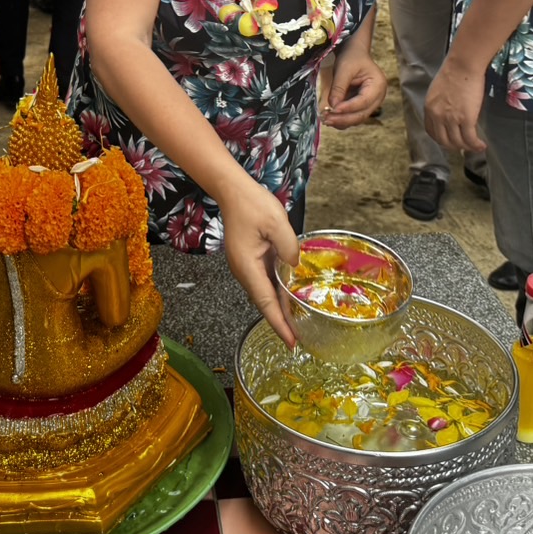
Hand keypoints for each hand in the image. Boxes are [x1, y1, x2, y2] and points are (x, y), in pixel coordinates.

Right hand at [220, 180, 300, 347]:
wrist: (233, 191)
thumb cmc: (252, 204)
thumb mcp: (277, 222)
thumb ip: (289, 247)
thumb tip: (295, 267)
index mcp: (248, 266)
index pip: (266, 301)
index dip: (279, 323)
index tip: (291, 342)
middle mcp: (244, 271)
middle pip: (264, 302)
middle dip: (280, 322)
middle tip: (299, 340)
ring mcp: (246, 266)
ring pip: (265, 293)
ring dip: (280, 308)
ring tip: (298, 324)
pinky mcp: (251, 260)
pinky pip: (265, 281)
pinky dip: (277, 293)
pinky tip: (290, 297)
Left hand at [322, 49, 385, 128]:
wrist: (355, 54)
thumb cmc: (352, 58)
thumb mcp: (344, 68)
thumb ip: (339, 87)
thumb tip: (333, 105)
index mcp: (378, 85)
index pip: (364, 101)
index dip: (348, 107)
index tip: (333, 109)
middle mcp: (378, 97)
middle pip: (362, 114)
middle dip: (344, 118)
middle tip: (327, 119)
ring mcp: (371, 103)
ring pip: (357, 118)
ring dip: (342, 121)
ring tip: (326, 119)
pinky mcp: (362, 106)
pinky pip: (353, 116)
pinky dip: (342, 119)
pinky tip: (330, 118)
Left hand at [425, 56, 487, 152]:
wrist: (463, 65)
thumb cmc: (454, 72)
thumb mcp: (438, 90)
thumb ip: (440, 104)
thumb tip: (448, 112)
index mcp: (429, 108)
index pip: (431, 131)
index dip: (441, 139)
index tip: (449, 140)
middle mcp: (437, 116)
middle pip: (444, 141)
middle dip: (454, 147)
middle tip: (463, 146)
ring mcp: (451, 118)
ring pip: (458, 142)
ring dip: (467, 148)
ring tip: (475, 147)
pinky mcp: (466, 119)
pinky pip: (470, 139)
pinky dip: (476, 145)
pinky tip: (481, 145)